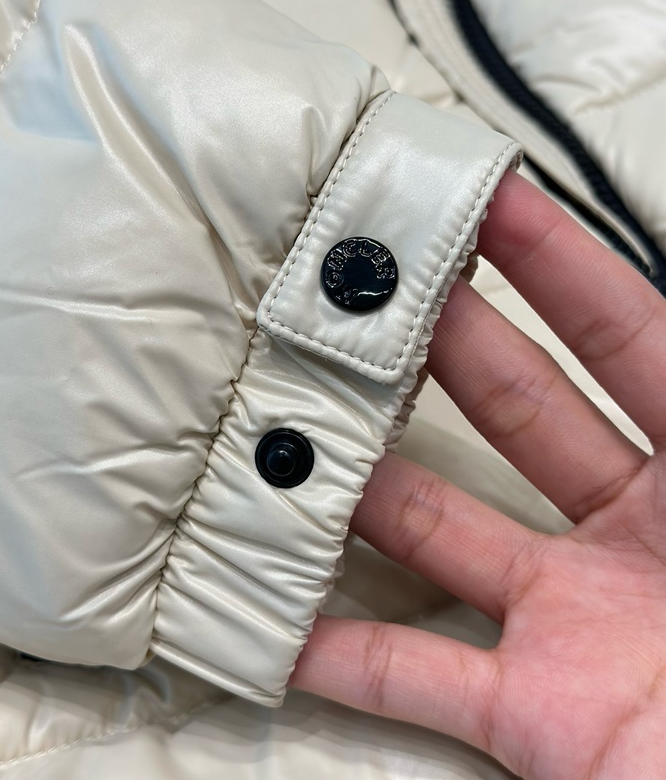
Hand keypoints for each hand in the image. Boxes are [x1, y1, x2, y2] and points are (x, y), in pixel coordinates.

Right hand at [291, 173, 665, 779]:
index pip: (626, 338)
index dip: (557, 263)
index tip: (488, 197)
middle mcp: (635, 535)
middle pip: (516, 410)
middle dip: (441, 339)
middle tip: (368, 284)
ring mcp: (575, 619)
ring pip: (445, 526)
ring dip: (368, 478)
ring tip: (299, 419)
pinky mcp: (535, 715)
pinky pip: (419, 677)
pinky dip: (345, 652)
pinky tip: (281, 615)